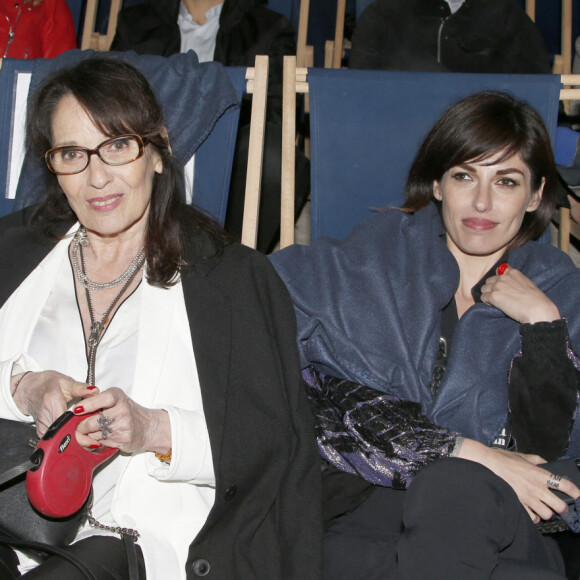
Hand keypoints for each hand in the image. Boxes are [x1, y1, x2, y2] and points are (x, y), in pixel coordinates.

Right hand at [11, 370, 97, 436]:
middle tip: (95, 439)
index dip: (80, 429)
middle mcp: (45, 418)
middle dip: (81, 438)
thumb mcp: (66, 382)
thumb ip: (81, 388)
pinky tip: (81, 439)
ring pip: (61, 441)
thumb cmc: (49, 385)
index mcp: (52, 403)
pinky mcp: (43, 434)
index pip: (67, 423)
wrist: (31, 390)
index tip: (93, 430)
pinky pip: (57, 441)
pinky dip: (70, 441)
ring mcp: (42, 428)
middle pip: (64, 435)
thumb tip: (95, 391)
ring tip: (90, 439)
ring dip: (76, 441)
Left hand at [74, 387, 170, 454]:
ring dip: (90, 434)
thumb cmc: (129, 412)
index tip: (77, 409)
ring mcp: (123, 425)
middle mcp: (122, 410)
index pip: (103, 398)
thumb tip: (77, 409)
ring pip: (94, 434)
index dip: (88, 404)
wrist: (149, 427)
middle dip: (82, 426)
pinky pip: (101, 442)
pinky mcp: (123, 439)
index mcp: (119, 397)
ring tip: (96, 430)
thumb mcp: (117, 400)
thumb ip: (98, 401)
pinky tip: (104, 436)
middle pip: (93, 421)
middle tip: (80, 425)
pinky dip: (98, 440)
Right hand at [458, 439, 579, 521]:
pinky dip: (534, 517)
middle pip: (560, 506)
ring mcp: (527, 498)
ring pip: (547, 515)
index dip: (575, 492)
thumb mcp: (522, 456)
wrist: (486, 464)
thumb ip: (536, 460)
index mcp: (539, 474)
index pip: (565, 485)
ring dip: (547, 512)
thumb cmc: (502, 459)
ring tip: (543, 508)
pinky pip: (533, 518)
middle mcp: (536, 487)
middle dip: (561, 507)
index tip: (577, 495)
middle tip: (557, 504)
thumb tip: (545, 462)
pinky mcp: (518, 504)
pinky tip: (531, 511)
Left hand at [480, 265, 559, 323]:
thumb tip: (507, 284)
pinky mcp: (493, 296)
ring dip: (488, 295)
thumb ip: (515, 281)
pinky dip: (487, 302)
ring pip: (484, 289)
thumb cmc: (536, 300)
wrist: (538, 310)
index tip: (501, 287)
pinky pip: (483, 298)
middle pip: (489, 280)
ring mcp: (497, 286)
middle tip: (499, 297)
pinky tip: (496, 306)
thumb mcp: (527, 284)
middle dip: (491, 288)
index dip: (498, 280)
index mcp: (513, 272)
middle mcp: (503, 277)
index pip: (498, 271)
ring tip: (497, 302)